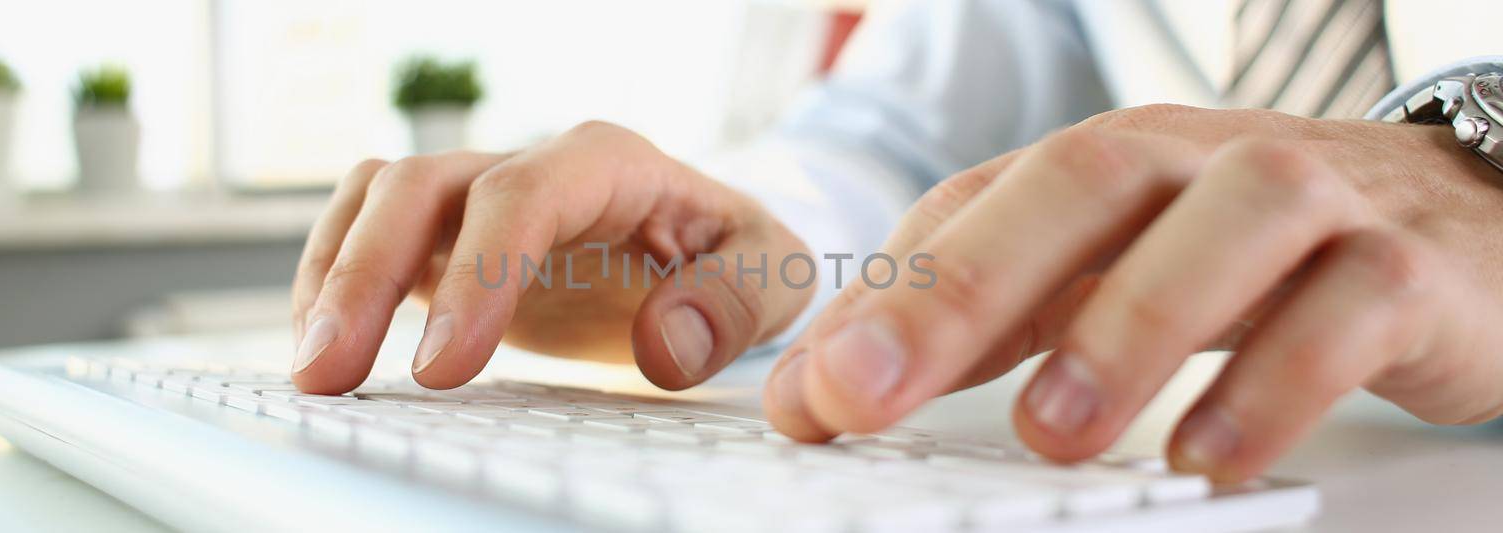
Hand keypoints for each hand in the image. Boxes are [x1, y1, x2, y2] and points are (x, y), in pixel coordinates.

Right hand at [291, 121, 812, 393]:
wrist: (708, 248)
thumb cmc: (737, 256)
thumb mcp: (774, 273)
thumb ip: (733, 301)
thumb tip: (662, 344)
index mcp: (609, 164)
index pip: (526, 197)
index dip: (478, 273)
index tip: (442, 367)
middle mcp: (530, 166)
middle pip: (423, 186)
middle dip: (366, 274)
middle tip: (331, 370)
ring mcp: (480, 198)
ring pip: (378, 197)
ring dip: (333, 274)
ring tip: (313, 367)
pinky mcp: (449, 239)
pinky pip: (367, 232)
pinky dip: (333, 279)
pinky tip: (326, 345)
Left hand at [763, 104, 1502, 482]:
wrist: (1456, 214)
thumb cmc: (1246, 246)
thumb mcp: (1101, 268)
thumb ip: (978, 319)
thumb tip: (820, 391)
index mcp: (1106, 164)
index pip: (975, 208)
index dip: (888, 296)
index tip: (810, 394)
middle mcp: (1197, 163)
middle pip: (1080, 188)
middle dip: (964, 288)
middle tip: (871, 392)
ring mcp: (1309, 203)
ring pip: (1224, 230)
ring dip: (1126, 332)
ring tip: (1049, 436)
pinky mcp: (1404, 266)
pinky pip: (1346, 310)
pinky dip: (1277, 382)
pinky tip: (1209, 456)